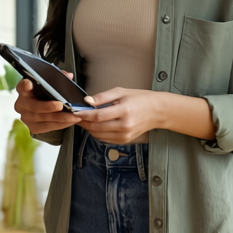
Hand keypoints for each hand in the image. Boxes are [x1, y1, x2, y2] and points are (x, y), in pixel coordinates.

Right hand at [13, 73, 79, 135]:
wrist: (40, 109)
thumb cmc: (44, 94)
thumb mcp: (49, 84)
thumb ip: (58, 78)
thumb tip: (68, 76)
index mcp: (24, 89)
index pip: (22, 86)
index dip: (25, 85)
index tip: (29, 83)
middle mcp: (22, 104)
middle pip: (34, 106)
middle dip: (48, 107)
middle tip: (61, 105)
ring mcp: (26, 118)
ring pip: (43, 119)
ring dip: (60, 118)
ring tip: (73, 116)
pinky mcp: (33, 128)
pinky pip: (48, 127)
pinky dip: (61, 124)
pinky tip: (70, 121)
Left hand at [73, 88, 215, 143]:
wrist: (157, 111)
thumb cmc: (140, 99)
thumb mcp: (121, 92)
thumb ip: (103, 97)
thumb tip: (87, 101)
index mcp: (124, 111)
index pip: (98, 115)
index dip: (84, 114)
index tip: (75, 111)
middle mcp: (125, 125)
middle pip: (96, 127)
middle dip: (84, 122)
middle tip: (76, 115)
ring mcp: (125, 135)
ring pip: (99, 135)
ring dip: (89, 128)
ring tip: (85, 119)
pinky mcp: (125, 140)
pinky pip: (105, 139)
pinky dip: (97, 133)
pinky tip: (95, 125)